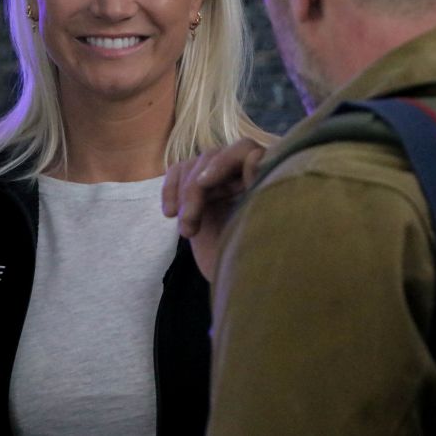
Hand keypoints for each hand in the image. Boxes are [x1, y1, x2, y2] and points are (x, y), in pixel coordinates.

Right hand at [162, 138, 264, 281]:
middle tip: (188, 227)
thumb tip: (255, 156)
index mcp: (266, 177)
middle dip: (195, 190)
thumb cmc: (257, 263)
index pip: (243, 149)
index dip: (222, 161)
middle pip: (213, 158)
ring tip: (186, 232)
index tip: (205, 184)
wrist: (241, 285)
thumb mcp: (260, 231)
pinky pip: (178, 173)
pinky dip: (170, 190)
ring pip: (193, 166)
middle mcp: (244, 174)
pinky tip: (169, 215)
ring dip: (183, 198)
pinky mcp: (199, 190)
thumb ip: (259, 190)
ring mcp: (220, 180)